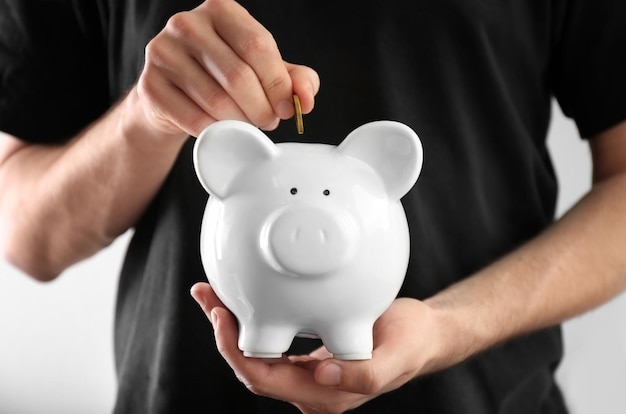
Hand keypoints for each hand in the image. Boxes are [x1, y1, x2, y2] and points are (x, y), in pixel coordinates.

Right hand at [135, 0, 319, 136]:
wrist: (171, 94)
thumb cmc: (220, 76)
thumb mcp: (261, 69)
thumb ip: (292, 78)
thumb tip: (305, 98)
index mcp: (220, 10)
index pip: (258, 46)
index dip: (279, 84)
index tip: (287, 108)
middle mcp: (187, 24)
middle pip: (238, 76)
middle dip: (262, 108)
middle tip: (268, 121)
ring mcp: (163, 53)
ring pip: (217, 101)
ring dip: (241, 122)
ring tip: (247, 124)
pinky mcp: (150, 86)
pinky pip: (195, 119)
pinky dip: (216, 131)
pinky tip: (222, 128)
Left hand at [191, 282, 443, 412]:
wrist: (423, 336)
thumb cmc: (412, 343)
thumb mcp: (396, 354)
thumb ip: (365, 373)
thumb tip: (324, 376)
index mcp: (326, 395)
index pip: (264, 380)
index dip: (235, 352)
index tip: (222, 316)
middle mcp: (312, 391)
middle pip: (251, 368)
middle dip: (225, 333)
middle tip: (208, 296)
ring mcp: (309, 377)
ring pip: (257, 357)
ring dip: (233, 327)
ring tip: (213, 295)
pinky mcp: (310, 360)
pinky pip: (270, 345)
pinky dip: (252, 323)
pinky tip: (243, 302)